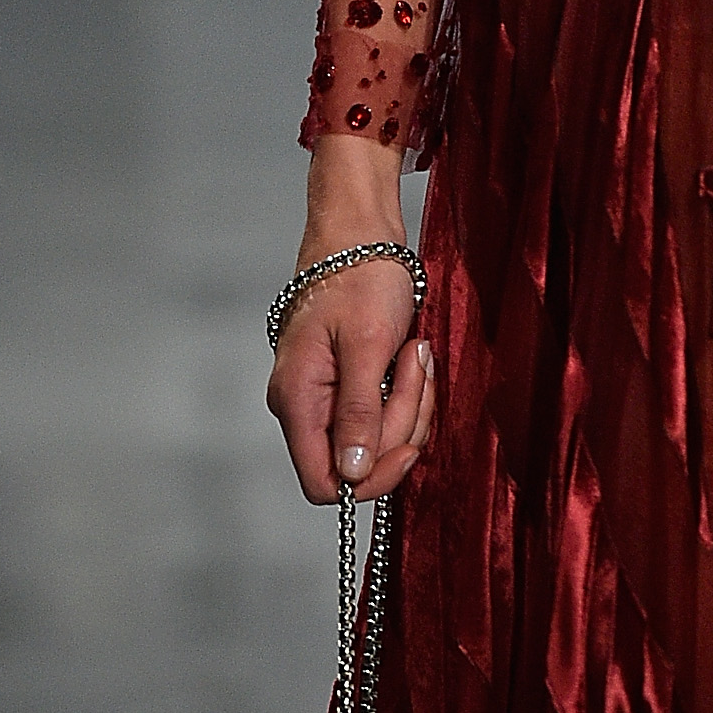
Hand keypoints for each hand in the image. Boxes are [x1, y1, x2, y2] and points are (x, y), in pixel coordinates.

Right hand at [267, 138, 436, 504]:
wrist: (359, 230)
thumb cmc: (359, 275)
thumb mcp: (366, 344)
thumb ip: (358, 414)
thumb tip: (352, 476)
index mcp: (297, 400)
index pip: (323, 483)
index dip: (371, 476)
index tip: (408, 443)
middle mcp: (303, 406)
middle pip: (359, 461)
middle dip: (402, 422)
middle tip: (416, 363)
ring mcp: (324, 396)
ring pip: (376, 438)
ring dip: (410, 402)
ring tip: (416, 351)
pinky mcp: (345, 384)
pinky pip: (382, 412)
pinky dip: (406, 391)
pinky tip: (412, 354)